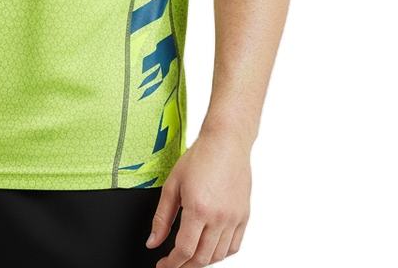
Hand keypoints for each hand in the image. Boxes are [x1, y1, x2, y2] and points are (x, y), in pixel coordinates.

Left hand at [145, 127, 251, 265]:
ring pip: (218, 256)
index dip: (172, 264)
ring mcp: (234, 218)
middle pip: (202, 258)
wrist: (226, 142)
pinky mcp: (244, 216)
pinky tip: (210, 249)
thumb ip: (161, 217)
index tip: (163, 266)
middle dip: (185, 266)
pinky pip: (234, 246)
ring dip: (202, 262)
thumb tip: (153, 242)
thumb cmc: (199, 157)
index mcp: (198, 208)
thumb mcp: (172, 184)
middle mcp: (219, 217)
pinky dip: (221, 254)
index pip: (184, 250)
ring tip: (189, 256)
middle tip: (174, 264)